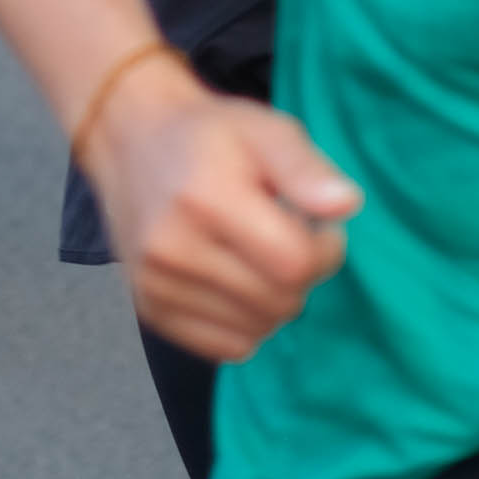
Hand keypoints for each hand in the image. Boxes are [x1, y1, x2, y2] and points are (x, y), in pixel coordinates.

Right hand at [87, 74, 361, 364]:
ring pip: (259, 330)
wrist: (131, 142)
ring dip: (275, 300)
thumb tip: (347, 205)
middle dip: (302, 275)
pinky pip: (227, 347)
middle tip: (288, 237)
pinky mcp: (149, 311)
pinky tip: (236, 282)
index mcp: (205, 198)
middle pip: (280, 302)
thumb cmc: (211, 136)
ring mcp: (155, 285)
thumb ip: (307, 169)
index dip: (326, 249)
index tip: (317, 224)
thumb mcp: (266, 131)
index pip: (296, 263)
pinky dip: (246, 323)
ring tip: (257, 255)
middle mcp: (172, 249)